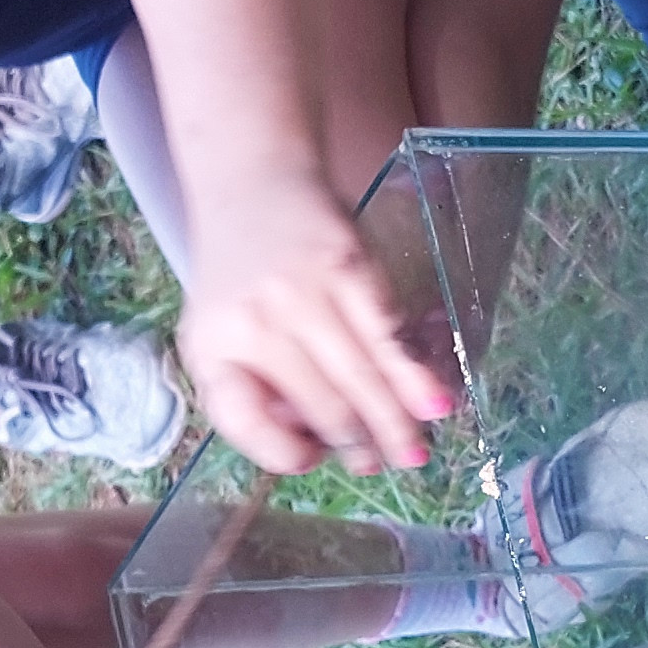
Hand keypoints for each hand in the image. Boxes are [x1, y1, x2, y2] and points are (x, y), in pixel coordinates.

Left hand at [173, 193, 449, 476]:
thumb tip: (311, 447)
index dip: (286, 452)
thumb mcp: (213, 339)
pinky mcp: (347, 266)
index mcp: (214, 350)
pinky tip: (434, 402)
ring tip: (416, 454)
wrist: (250, 183)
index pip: (247, 420)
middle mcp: (255, 325)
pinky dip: (414, 374)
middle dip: (363, 446)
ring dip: (396, 422)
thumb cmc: (236, 278)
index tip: (316, 458)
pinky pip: (386, 334)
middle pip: (324, 405)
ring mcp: (304, 294)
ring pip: (362, 376)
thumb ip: (244, 394)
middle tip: (390, 464)